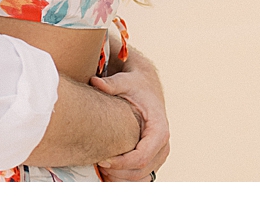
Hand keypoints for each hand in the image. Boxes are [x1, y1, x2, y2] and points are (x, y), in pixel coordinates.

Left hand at [90, 51, 168, 181]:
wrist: (146, 86)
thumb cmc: (136, 85)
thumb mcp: (125, 81)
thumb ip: (112, 84)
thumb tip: (95, 81)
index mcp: (159, 129)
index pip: (142, 157)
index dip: (121, 163)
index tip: (102, 160)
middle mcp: (163, 144)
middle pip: (141, 171)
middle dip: (118, 173)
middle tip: (97, 164)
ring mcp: (159, 153)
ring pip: (142, 177)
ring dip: (120, 178)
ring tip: (101, 166)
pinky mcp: (153, 157)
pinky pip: (141, 176)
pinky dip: (125, 178)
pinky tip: (108, 170)